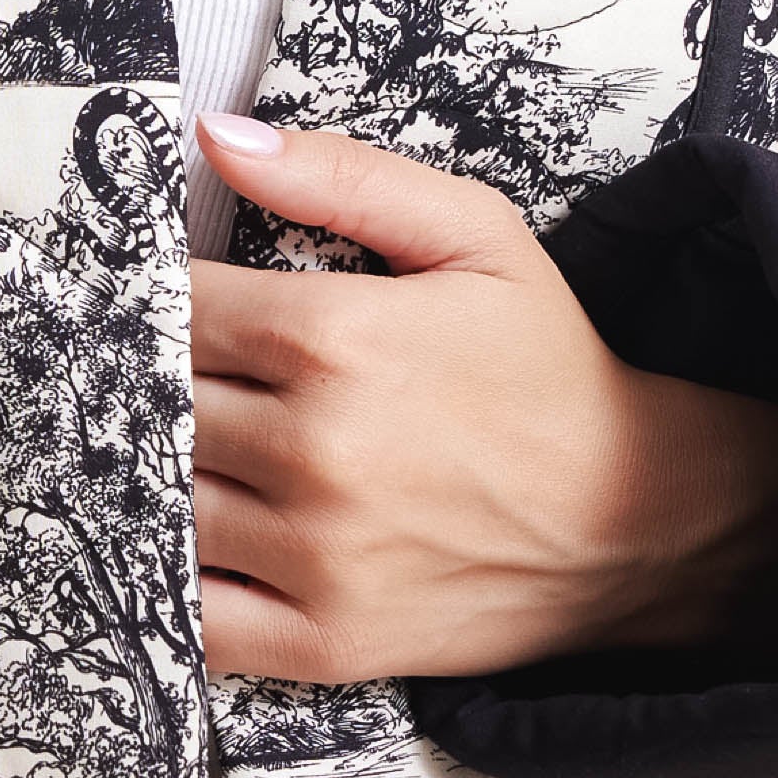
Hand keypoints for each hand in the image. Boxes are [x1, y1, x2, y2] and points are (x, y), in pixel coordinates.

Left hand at [186, 113, 777, 683]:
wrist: (637, 517)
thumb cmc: (546, 367)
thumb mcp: (473, 236)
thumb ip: (342, 178)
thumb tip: (216, 136)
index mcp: (334, 337)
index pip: (169, 309)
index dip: (144, 304)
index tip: (143, 308)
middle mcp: (315, 449)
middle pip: (152, 405)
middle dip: (140, 387)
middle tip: (140, 381)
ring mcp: (317, 554)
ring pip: (158, 503)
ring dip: (143, 478)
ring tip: (157, 454)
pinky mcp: (326, 641)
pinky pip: (192, 621)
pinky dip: (162, 587)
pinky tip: (173, 547)